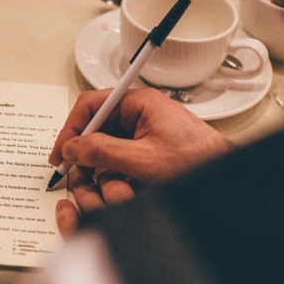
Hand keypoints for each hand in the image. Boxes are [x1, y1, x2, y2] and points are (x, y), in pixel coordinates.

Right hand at [50, 87, 230, 236]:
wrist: (221, 175)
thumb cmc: (195, 161)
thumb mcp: (142, 159)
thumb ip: (103, 151)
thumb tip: (74, 148)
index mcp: (140, 102)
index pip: (91, 104)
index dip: (71, 128)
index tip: (62, 151)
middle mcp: (140, 111)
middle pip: (97, 123)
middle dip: (83, 148)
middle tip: (71, 168)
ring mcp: (144, 128)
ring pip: (107, 141)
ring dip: (97, 160)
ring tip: (92, 179)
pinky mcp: (149, 145)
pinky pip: (120, 152)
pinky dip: (111, 167)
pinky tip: (111, 181)